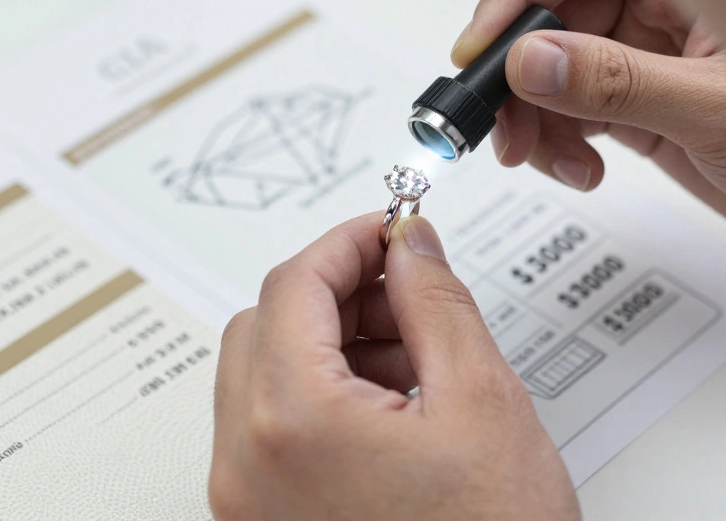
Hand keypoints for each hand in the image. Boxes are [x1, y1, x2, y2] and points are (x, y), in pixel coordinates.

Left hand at [209, 213, 579, 520]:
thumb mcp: (480, 401)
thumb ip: (435, 302)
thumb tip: (409, 244)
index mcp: (290, 422)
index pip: (293, 285)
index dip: (349, 243)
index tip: (391, 231)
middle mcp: (245, 464)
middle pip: (264, 325)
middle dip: (338, 294)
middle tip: (406, 290)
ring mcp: (245, 501)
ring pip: (264, 375)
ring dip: (332, 344)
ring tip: (415, 360)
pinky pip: (272, 430)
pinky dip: (322, 396)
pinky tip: (392, 406)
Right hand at [455, 0, 725, 272]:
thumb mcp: (719, 112)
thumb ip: (619, 84)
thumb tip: (532, 59)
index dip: (516, 0)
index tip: (480, 51)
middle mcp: (657, 12)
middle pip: (548, 20)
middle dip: (513, 74)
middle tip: (498, 123)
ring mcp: (644, 62)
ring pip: (548, 71)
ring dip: (529, 116)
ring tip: (547, 157)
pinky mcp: (639, 108)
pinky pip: (569, 112)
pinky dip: (553, 141)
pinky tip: (577, 167)